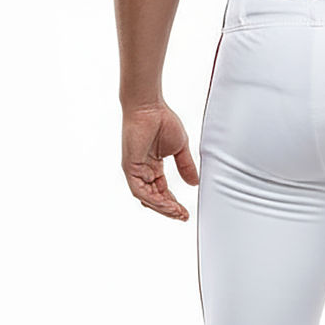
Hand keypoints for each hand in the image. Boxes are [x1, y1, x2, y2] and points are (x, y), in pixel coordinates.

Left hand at [121, 102, 199, 219]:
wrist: (149, 107)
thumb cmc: (162, 120)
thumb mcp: (180, 148)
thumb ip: (186, 166)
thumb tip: (194, 183)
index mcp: (152, 166)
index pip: (162, 191)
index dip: (173, 203)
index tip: (185, 212)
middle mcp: (142, 171)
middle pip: (154, 198)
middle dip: (169, 209)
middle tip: (182, 216)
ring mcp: (135, 171)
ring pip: (146, 198)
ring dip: (162, 207)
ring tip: (177, 213)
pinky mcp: (130, 168)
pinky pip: (139, 191)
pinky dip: (152, 199)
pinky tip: (166, 204)